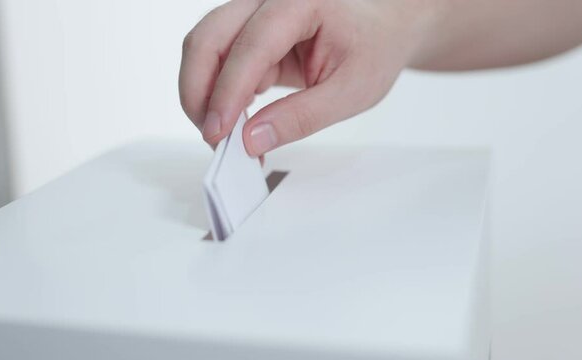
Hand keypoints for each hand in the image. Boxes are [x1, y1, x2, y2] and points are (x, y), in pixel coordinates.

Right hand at [179, 0, 437, 155]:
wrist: (382, 26)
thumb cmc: (374, 47)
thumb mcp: (352, 91)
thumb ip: (302, 117)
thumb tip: (252, 140)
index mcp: (302, 1)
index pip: (251, 45)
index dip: (229, 92)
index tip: (219, 133)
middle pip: (209, 38)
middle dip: (199, 92)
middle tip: (212, 137)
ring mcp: (254, 12)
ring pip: (204, 47)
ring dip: (202, 92)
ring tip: (222, 133)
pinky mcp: (248, 32)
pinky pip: (216, 59)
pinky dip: (216, 91)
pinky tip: (233, 118)